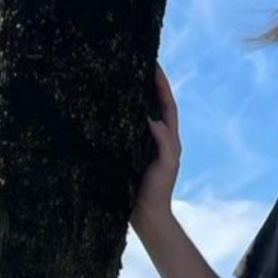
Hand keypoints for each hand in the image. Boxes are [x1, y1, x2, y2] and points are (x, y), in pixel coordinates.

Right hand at [131, 61, 180, 226]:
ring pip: (138, 114)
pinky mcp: (128, 151)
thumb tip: (152, 118)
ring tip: (121, 76)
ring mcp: (142, 143)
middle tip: (135, 62)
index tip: (154, 63)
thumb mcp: (166, 166)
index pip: (166, 105)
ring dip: (132, 95)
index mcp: (168, 138)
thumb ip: (165, 142)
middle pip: (153, 104)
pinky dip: (119, 113)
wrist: (146, 216)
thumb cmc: (158, 191)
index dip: (162, 84)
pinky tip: (108, 104)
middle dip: (147, 83)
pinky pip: (124, 127)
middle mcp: (156, 137)